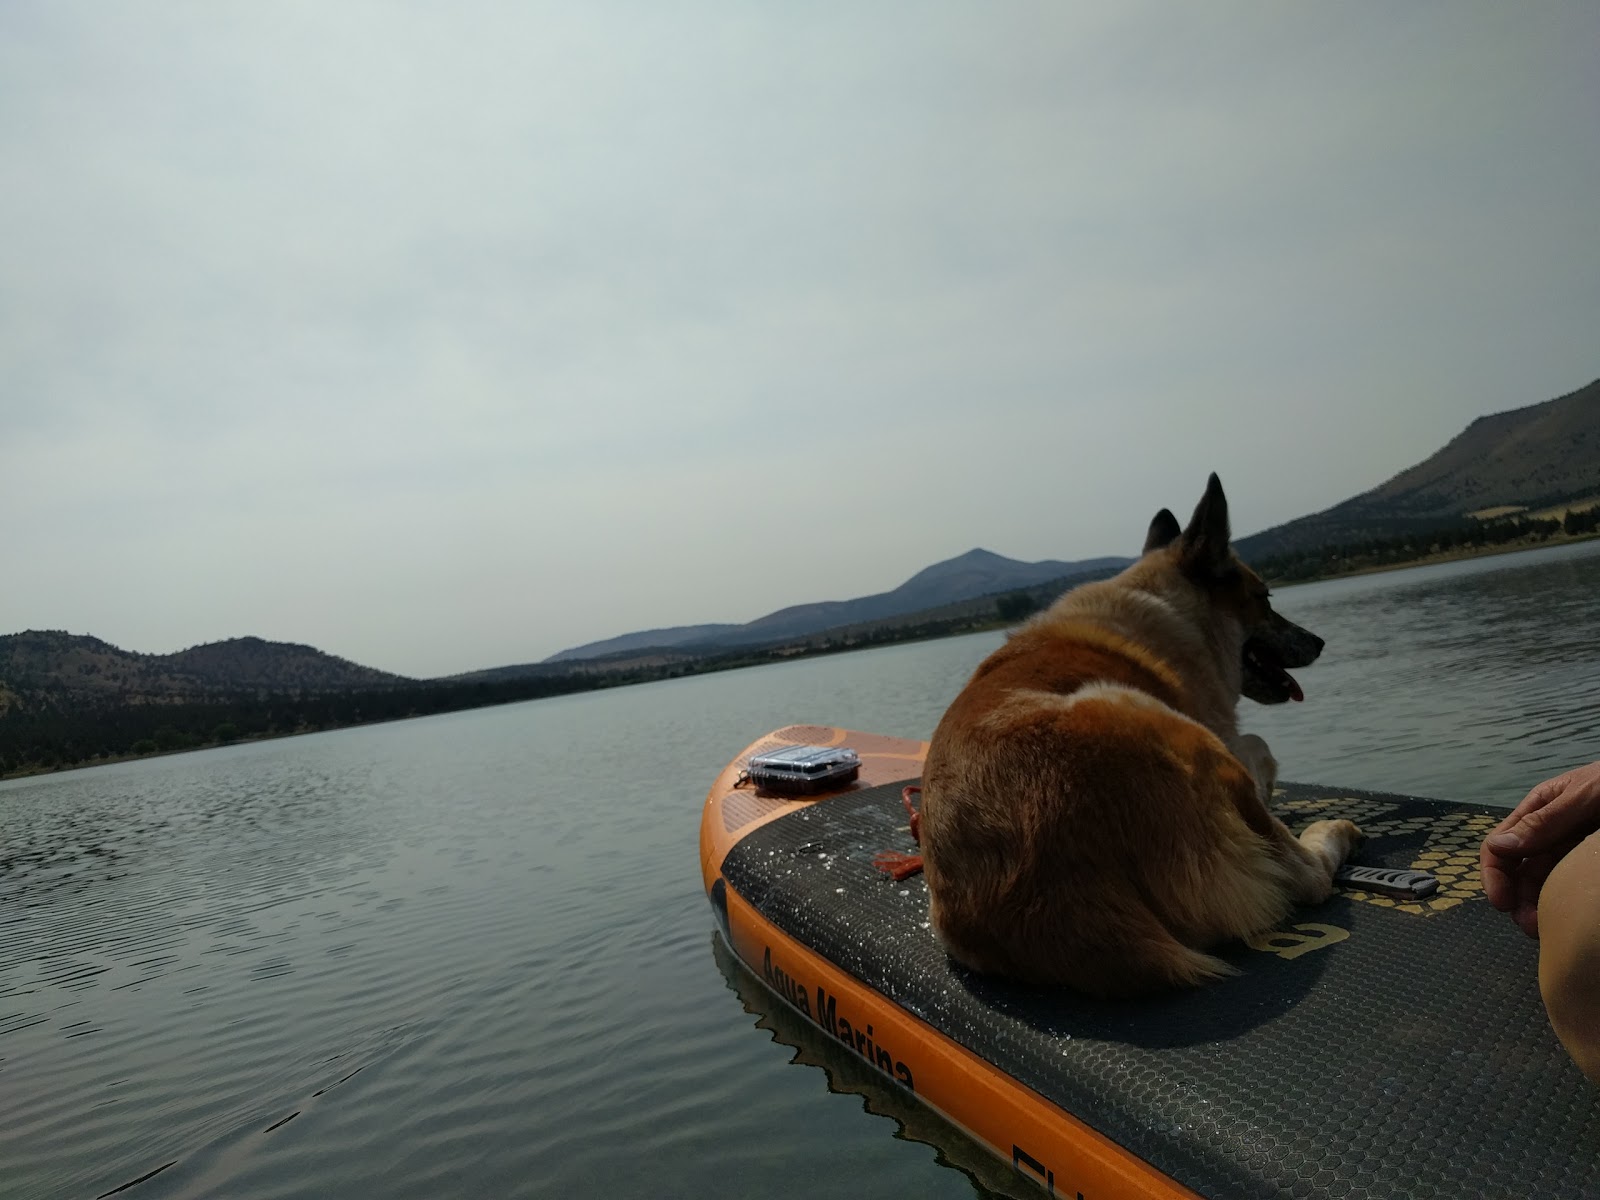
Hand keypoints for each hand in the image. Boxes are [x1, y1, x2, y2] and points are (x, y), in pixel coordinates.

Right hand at [1481, 761, 1599, 937]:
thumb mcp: (1585, 795)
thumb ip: (1545, 820)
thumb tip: (1500, 847)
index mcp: (1539, 811)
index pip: (1501, 845)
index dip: (1495, 874)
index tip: (1503, 902)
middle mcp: (1551, 833)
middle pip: (1520, 871)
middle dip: (1519, 899)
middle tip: (1531, 926)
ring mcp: (1574, 851)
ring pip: (1546, 884)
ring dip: (1540, 906)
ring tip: (1547, 928)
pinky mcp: (1592, 867)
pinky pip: (1573, 886)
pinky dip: (1565, 903)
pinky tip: (1568, 915)